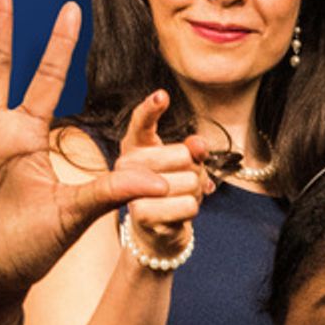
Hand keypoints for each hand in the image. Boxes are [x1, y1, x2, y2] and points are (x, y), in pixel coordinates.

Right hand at [117, 91, 214, 260]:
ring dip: (195, 192)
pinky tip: (178, 212)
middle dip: (195, 169)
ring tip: (180, 197)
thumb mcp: (185, 164)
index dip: (151, 108)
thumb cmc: (171, 188)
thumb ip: (192, 149)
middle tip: (185, 179)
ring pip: (189, 182)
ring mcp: (130, 190)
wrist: (157, 229)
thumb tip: (198, 145)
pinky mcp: (141, 215)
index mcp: (135, 145)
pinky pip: (188, 205)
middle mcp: (125, 165)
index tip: (162, 96)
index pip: (141, 121)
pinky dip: (192, 209)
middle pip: (182, 155)